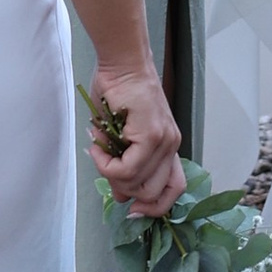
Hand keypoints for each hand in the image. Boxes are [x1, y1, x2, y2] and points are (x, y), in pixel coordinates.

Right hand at [86, 62, 186, 218]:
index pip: (174, 190)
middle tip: (106, 170)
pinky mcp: (152, 134)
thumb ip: (125, 166)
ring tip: (98, 153)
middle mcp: (172, 146)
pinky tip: (97, 149)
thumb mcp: (121, 137)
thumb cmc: (119, 94)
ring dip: (111, 175)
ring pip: (138, 183)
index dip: (154, 207)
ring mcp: (165, 141)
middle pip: (153, 194)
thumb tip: (122, 196)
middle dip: (125, 191)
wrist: (123, 64)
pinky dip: (107, 165)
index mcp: (168, 148)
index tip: (132, 208)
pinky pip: (127, 168)